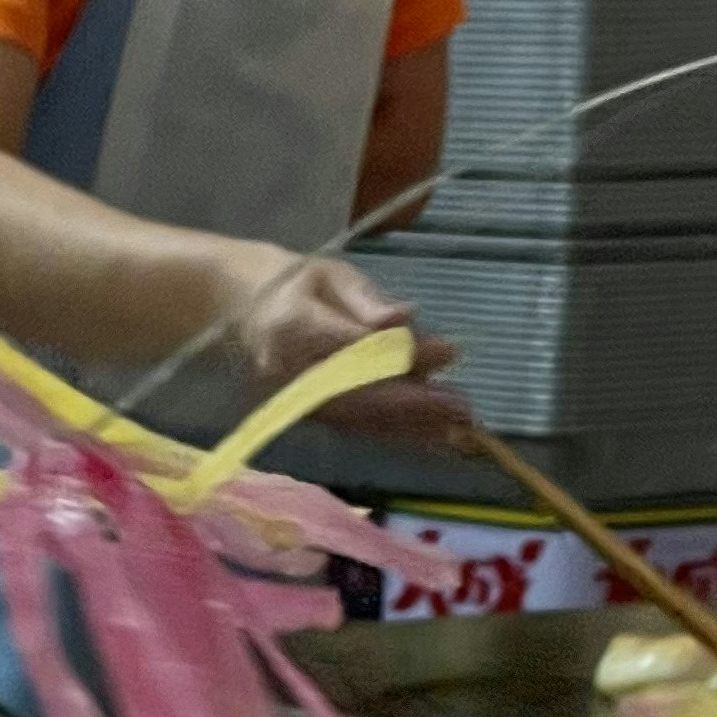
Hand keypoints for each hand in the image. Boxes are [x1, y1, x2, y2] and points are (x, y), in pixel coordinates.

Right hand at [213, 245, 470, 450]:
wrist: (252, 316)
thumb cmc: (300, 287)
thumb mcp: (332, 275)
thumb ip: (365, 301)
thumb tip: (404, 320)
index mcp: (294, 328)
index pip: (357, 346)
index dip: (404, 355)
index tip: (450, 351)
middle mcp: (293, 375)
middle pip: (361, 395)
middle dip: (416, 404)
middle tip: (464, 407)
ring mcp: (302, 404)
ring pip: (363, 420)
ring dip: (414, 428)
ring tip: (461, 429)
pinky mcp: (316, 420)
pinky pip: (361, 431)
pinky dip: (400, 436)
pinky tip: (436, 440)